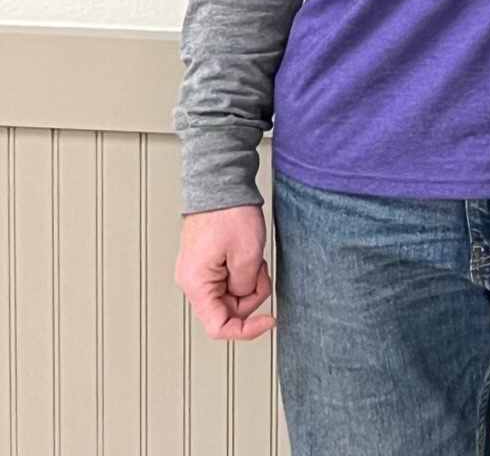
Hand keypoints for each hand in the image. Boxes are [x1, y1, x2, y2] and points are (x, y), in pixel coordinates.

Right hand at [175, 206, 275, 340]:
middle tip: (261, 269)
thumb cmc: (229, 214)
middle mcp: (192, 282)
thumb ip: (246, 287)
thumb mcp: (248, 256)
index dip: (246, 330)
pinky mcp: (207, 263)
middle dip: (252, 294)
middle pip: (228, 310)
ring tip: (254, 257)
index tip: (269, 321)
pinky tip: (248, 254)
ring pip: (231, 295)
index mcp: (196, 285)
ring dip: (250, 281)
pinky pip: (229, 280)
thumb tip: (244, 296)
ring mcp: (199, 272)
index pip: (218, 327)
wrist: (221, 186)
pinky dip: (245, 271)